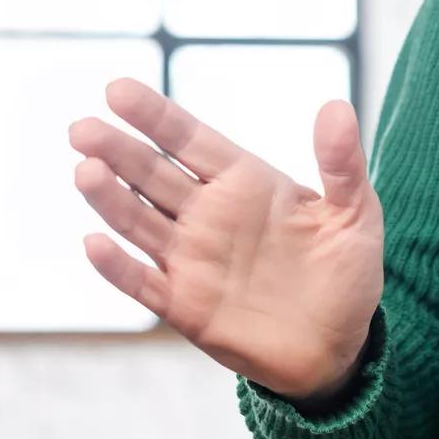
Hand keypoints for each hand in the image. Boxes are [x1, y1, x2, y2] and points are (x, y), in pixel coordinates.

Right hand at [69, 77, 384, 401]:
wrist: (339, 348)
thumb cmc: (346, 273)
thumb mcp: (356, 214)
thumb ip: (341, 164)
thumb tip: (335, 107)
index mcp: (244, 182)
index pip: (189, 139)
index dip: (154, 115)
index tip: (116, 89)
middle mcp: (208, 214)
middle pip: (152, 174)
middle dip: (117, 150)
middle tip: (82, 129)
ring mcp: (192, 260)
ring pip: (139, 222)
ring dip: (110, 199)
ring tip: (85, 170)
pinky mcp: (185, 306)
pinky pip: (143, 283)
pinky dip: (117, 267)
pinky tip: (94, 243)